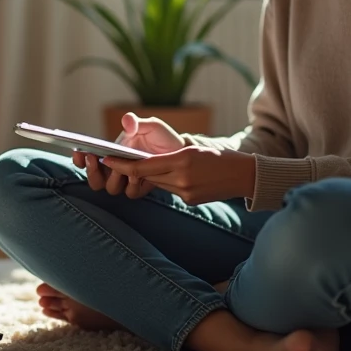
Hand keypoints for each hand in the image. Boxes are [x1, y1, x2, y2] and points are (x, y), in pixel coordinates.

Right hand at [73, 112, 184, 198]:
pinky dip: (132, 184)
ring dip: (113, 178)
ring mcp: (128, 179)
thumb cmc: (162, 137)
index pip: (87, 160)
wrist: (181, 151)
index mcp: (112, 153)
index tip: (79, 151)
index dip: (79, 159)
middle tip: (96, 158)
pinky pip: (131, 192)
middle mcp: (116, 168)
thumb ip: (136, 123)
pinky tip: (138, 174)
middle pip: (95, 180)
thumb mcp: (150, 125)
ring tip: (122, 168)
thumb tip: (127, 121)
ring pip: (111, 188)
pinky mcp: (141, 187)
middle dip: (93, 172)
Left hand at [100, 146, 256, 205]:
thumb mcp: (194, 150)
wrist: (244, 175)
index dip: (121, 164)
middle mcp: (181, 179)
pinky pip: (170, 190)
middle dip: (135, 169)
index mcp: (181, 161)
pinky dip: (168, 183)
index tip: (107, 159)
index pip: (142, 166)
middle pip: (147, 176)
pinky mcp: (190, 200)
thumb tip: (146, 163)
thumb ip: (169, 157)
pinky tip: (177, 176)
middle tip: (118, 161)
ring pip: (158, 183)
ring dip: (153, 176)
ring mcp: (185, 192)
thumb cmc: (219, 157)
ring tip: (153, 166)